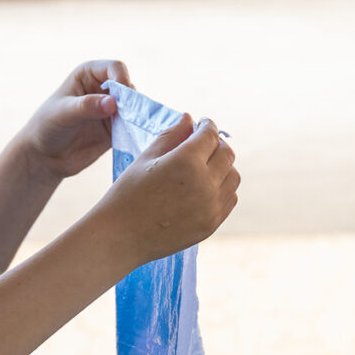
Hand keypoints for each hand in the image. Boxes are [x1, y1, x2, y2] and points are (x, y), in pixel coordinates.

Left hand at [13, 60, 131, 183]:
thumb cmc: (47, 126)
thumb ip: (86, 106)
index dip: (122, 78)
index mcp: (89, 74)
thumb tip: (113, 103)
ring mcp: (112, 110)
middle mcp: (103, 89)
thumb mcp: (63, 113)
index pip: (115, 68)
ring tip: (131, 129)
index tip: (122, 97)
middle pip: (129, 88)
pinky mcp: (117, 129)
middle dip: (132, 101)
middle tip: (128, 117)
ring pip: (135, 108)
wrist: (45, 156)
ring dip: (137, 117)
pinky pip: (134, 127)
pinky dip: (137, 131)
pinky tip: (134, 138)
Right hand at [102, 112, 238, 266]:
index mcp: (186, 161)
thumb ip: (171, 135)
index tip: (202, 124)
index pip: (210, 135)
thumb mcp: (146, 158)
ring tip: (206, 165)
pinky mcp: (211, 224)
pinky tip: (207, 185)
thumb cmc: (127, 193)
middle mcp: (205, 183)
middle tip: (204, 143)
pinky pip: (230, 198)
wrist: (121, 236)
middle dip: (217, 143)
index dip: (207, 125)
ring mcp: (211, 206)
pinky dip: (224, 188)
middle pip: (227, 154)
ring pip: (233, 176)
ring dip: (224, 166)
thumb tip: (190, 118)